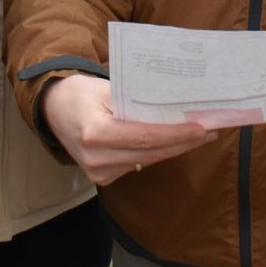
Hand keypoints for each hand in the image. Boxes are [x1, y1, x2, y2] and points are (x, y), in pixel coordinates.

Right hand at [39, 74, 215, 185]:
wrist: (54, 110)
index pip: (147, 137)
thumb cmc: (82, 93)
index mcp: (96, 133)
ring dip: (174, 148)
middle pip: (151, 153)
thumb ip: (138, 100)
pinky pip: (138, 164)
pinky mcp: (102, 178)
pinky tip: (174, 142)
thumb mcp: (107, 88)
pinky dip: (157, 153)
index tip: (202, 127)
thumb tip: (176, 105)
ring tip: (199, 135)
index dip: (177, 134)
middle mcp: (96, 157)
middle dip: (184, 142)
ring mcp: (98, 172)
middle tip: (210, 130)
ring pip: (147, 160)